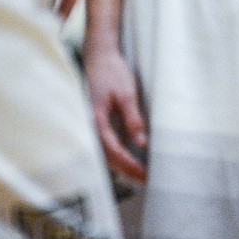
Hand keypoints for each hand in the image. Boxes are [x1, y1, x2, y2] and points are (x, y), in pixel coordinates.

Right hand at [83, 45, 147, 182]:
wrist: (99, 57)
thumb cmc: (112, 73)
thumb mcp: (126, 94)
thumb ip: (133, 119)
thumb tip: (142, 143)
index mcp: (96, 119)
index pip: (113, 149)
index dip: (130, 164)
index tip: (145, 173)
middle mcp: (90, 126)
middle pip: (108, 157)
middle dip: (128, 171)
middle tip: (147, 181)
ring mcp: (90, 126)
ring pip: (105, 154)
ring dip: (122, 166)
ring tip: (141, 176)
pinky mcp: (95, 124)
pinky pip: (104, 145)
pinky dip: (117, 156)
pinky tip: (130, 161)